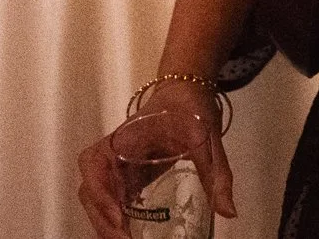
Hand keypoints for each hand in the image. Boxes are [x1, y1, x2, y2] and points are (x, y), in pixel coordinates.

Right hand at [76, 85, 235, 237]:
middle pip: (89, 187)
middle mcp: (114, 151)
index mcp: (127, 137)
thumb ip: (217, 174)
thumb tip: (228, 212)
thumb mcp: (207, 138)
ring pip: (95, 195)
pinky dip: (113, 217)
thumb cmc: (191, 109)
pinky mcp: (126, 174)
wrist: (186, 93)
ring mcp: (117, 164)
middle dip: (101, 218)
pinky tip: (128, 232)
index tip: (119, 216)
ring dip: (103, 221)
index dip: (99, 192)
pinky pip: (110, 196)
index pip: (94, 162)